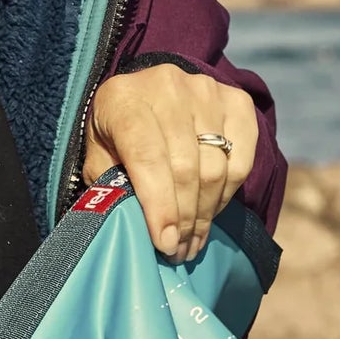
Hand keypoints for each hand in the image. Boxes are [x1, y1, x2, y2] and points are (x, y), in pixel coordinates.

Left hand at [82, 65, 260, 262]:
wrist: (147, 92)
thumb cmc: (118, 132)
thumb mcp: (99, 156)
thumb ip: (111, 184)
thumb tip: (135, 227)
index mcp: (125, 100)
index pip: (148, 159)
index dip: (160, 206)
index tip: (165, 243)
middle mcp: (168, 87)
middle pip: (186, 169)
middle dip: (183, 220)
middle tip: (178, 251)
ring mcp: (206, 91)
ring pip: (215, 169)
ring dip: (205, 214)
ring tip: (192, 240)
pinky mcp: (236, 101)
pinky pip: (240, 160)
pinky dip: (227, 194)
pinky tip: (210, 210)